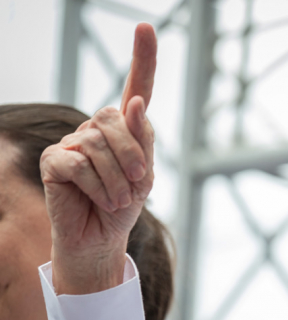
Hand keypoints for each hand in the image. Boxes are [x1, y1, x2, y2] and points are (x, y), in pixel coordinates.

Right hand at [41, 23, 156, 294]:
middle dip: (133, 153)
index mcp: (126, 128)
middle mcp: (97, 128)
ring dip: (117, 178)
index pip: (137, 87)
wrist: (101, 237)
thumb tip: (132, 104)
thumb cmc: (125, 204)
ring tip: (119, 199)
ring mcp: (72, 141)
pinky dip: (97, 186)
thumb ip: (142, 141)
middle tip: (139, 183)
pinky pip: (78, 163)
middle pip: (115, 116)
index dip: (143, 59)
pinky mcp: (54, 160)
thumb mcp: (144, 176)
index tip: (147, 28)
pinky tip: (100, 199)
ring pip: (98, 143)